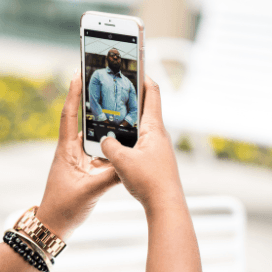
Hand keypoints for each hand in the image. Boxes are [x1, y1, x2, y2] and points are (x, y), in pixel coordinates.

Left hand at [37, 70, 119, 239]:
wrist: (53, 225)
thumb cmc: (64, 208)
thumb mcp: (90, 190)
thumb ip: (111, 176)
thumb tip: (130, 162)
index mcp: (66, 150)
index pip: (69, 116)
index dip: (73, 94)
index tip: (78, 73)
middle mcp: (71, 151)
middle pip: (81, 120)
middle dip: (90, 101)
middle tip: (102, 83)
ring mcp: (77, 160)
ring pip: (91, 136)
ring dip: (101, 123)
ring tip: (116, 107)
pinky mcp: (83, 169)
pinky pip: (97, 151)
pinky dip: (108, 144)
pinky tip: (120, 141)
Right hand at [100, 76, 183, 210]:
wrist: (166, 206)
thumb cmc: (149, 181)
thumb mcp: (122, 161)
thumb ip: (109, 146)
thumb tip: (105, 139)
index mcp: (154, 128)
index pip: (152, 93)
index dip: (143, 77)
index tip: (134, 66)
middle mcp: (159, 135)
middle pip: (145, 108)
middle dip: (131, 98)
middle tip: (116, 89)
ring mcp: (158, 148)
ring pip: (141, 127)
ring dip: (128, 121)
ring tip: (111, 117)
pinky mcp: (155, 160)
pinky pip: (140, 143)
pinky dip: (129, 138)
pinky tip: (117, 146)